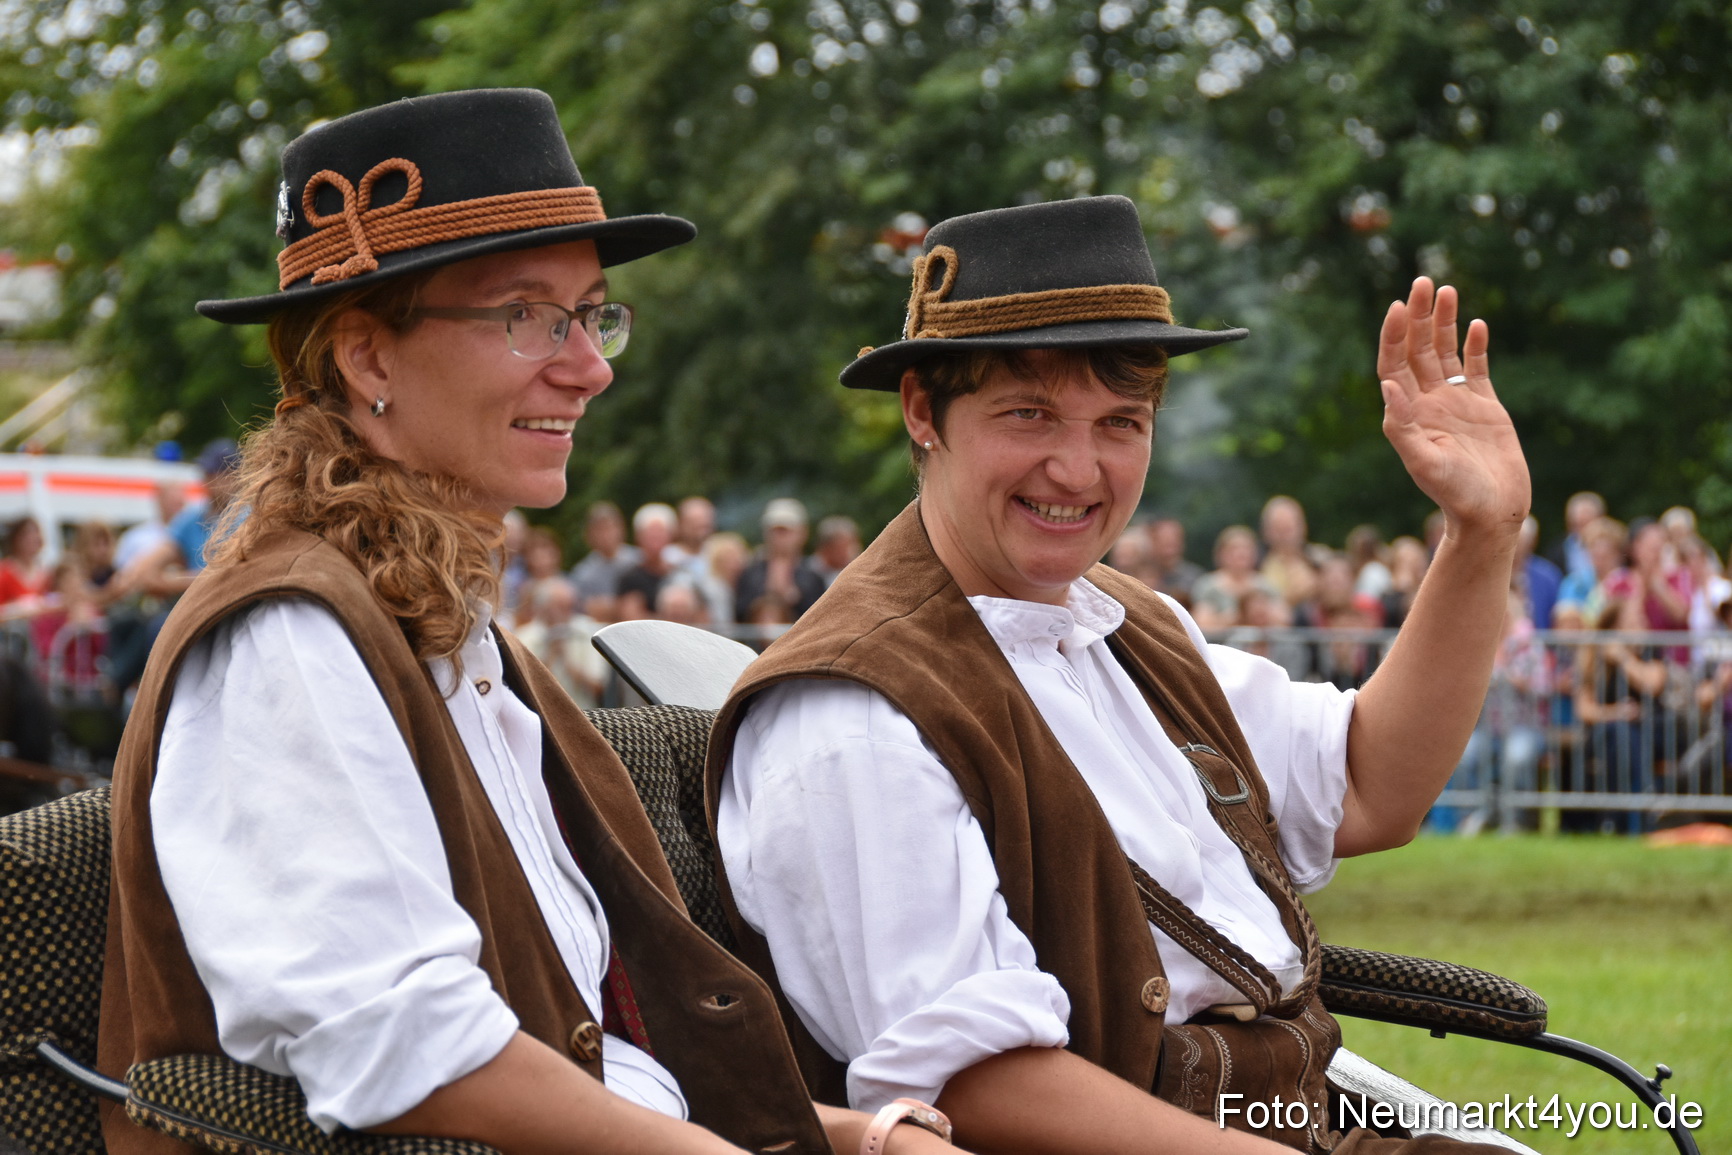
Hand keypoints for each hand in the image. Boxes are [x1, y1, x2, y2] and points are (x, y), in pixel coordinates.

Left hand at [1378, 277, 1530, 539]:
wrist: (1492, 512)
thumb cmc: (1455, 494)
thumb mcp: (1424, 462)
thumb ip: (1402, 427)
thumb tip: (1387, 387)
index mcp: (1407, 414)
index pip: (1393, 365)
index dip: (1394, 336)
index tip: (1399, 306)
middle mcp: (1427, 404)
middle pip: (1418, 351)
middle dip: (1419, 317)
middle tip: (1422, 281)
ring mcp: (1455, 403)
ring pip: (1445, 354)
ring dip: (1444, 322)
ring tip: (1446, 290)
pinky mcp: (1484, 407)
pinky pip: (1475, 369)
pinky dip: (1474, 347)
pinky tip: (1476, 325)